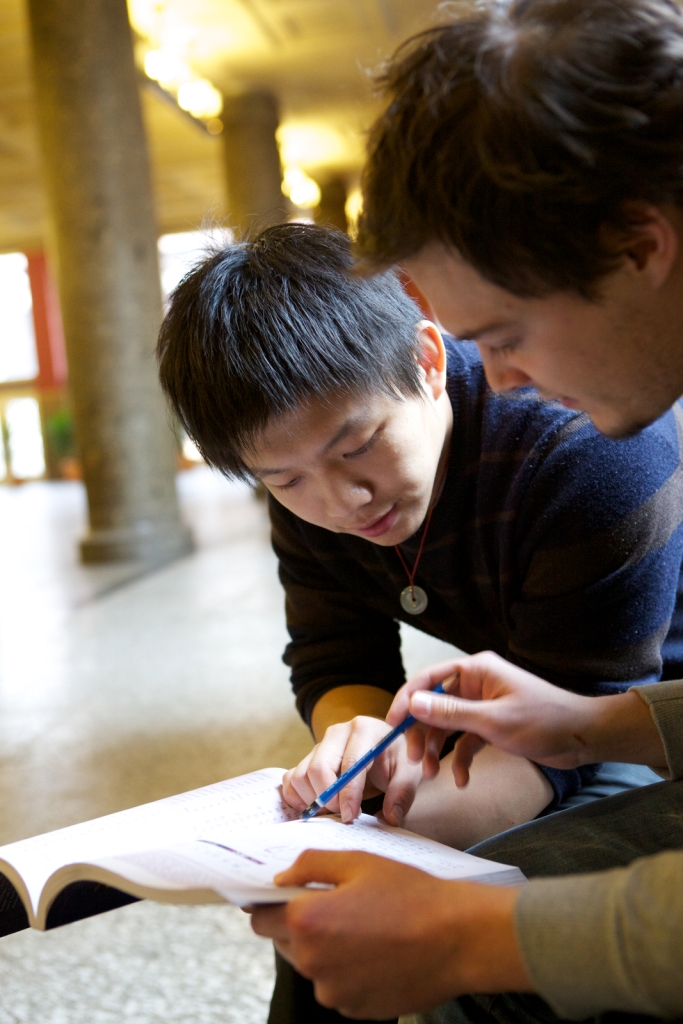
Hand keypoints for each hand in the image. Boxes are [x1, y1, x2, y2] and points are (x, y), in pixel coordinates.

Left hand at [250, 850, 529, 1017]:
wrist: (456, 938)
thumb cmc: (409, 893)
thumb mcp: (358, 861)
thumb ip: (310, 865)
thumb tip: (281, 878)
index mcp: (307, 921)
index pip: (260, 918)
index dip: (271, 904)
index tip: (287, 895)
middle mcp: (312, 962)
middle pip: (285, 941)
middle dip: (301, 924)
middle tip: (337, 904)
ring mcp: (333, 992)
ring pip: (311, 966)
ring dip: (324, 948)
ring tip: (363, 927)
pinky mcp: (354, 1009)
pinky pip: (336, 986)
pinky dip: (347, 970)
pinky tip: (376, 951)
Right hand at [282, 716, 423, 824]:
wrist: (386, 747)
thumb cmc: (398, 758)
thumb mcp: (410, 772)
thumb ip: (402, 793)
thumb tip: (390, 818)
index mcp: (364, 729)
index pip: (350, 763)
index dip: (347, 794)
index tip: (350, 817)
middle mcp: (338, 732)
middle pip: (318, 768)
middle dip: (328, 798)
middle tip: (343, 815)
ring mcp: (320, 744)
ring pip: (301, 775)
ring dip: (312, 800)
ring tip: (333, 811)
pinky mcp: (308, 757)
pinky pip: (290, 778)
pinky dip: (297, 797)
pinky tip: (315, 807)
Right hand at [387, 650, 665, 786]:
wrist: (582, 738)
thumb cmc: (543, 720)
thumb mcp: (493, 721)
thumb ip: (451, 714)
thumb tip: (413, 704)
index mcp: (476, 669)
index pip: (429, 679)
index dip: (407, 700)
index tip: (392, 725)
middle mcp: (476, 683)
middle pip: (434, 705)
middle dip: (422, 733)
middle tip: (414, 760)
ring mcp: (483, 705)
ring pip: (447, 726)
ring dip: (438, 750)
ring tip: (432, 775)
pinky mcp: (491, 726)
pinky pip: (465, 741)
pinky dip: (460, 760)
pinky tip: (462, 781)